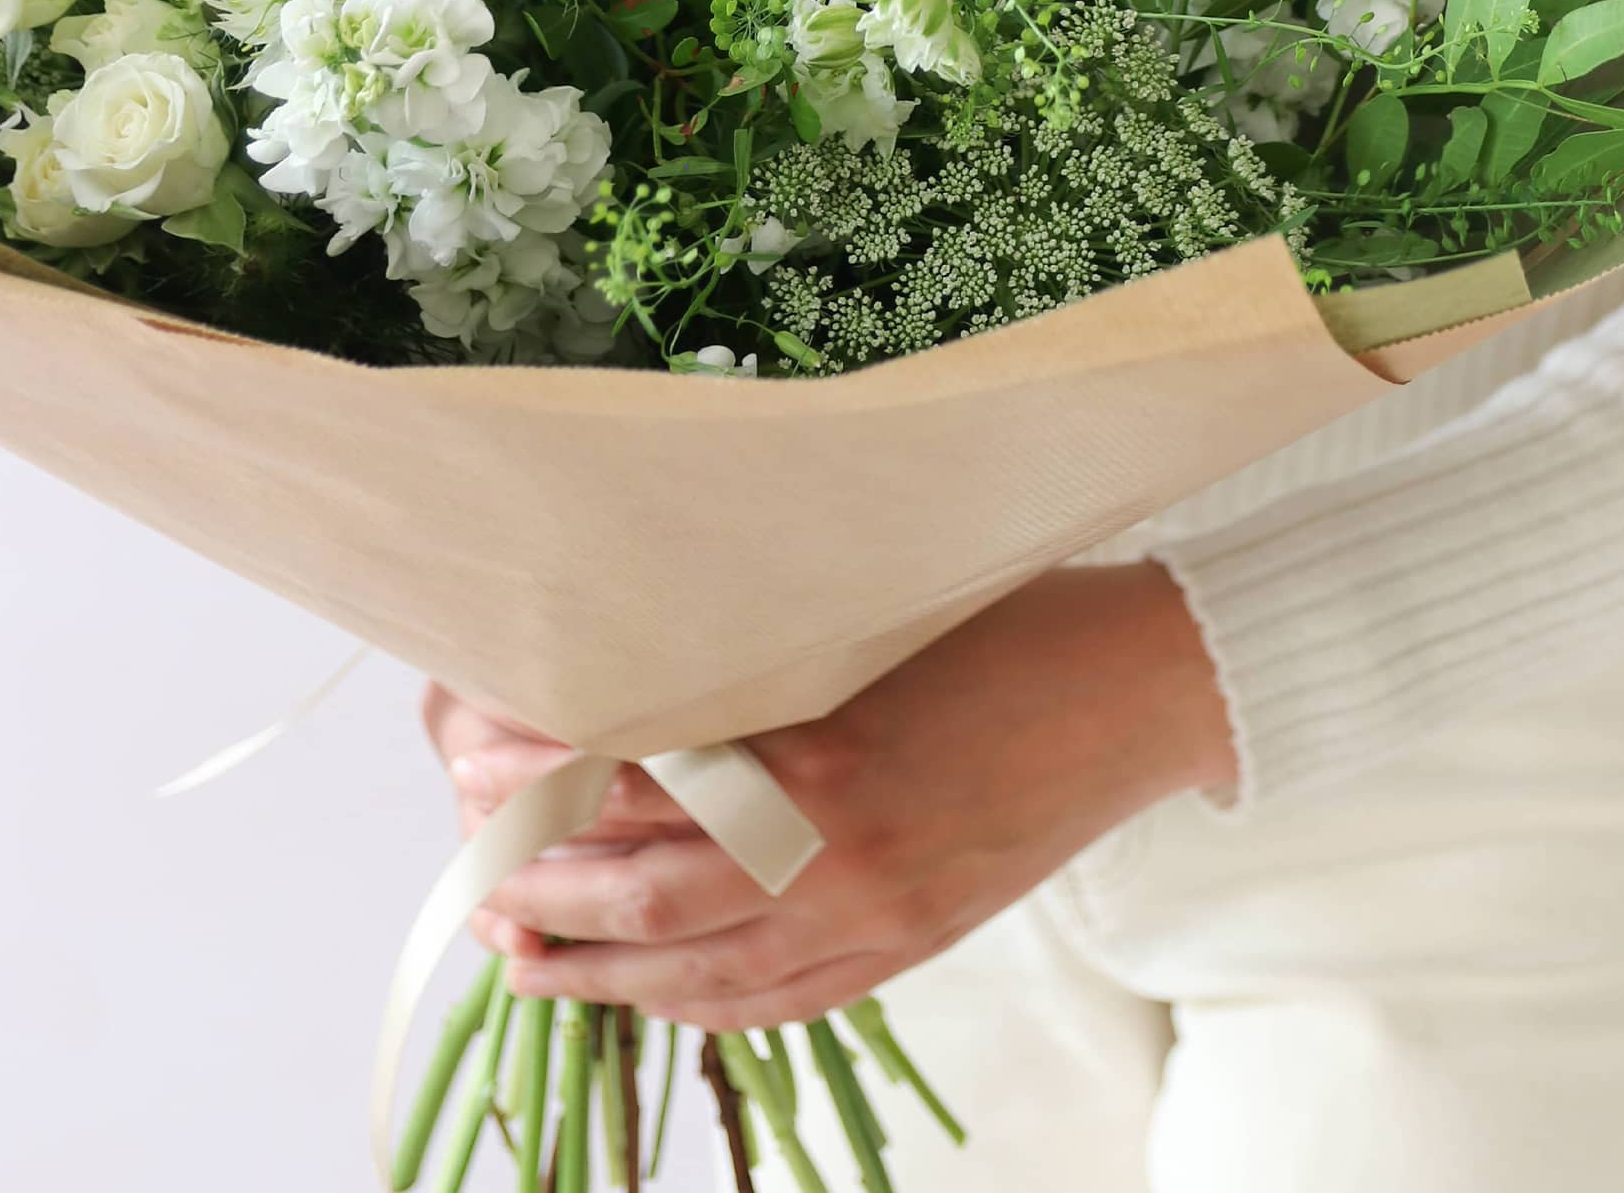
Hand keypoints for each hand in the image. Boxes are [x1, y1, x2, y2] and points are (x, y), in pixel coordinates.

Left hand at [423, 562, 1235, 1031]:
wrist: (1148, 686)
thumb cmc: (1016, 618)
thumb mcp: (879, 617)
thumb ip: (767, 659)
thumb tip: (640, 665)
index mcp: (824, 747)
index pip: (640, 786)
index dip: (545, 786)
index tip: (479, 764)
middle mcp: (840, 849)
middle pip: (646, 901)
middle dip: (543, 893)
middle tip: (475, 874)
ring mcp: (878, 916)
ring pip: (699, 976)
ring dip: (597, 971)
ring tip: (523, 951)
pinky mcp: (912, 947)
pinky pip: (776, 1006)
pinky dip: (694, 1003)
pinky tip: (648, 989)